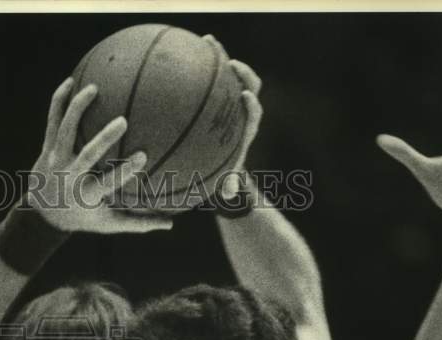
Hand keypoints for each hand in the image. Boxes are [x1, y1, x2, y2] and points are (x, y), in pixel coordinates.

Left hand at [27, 78, 172, 233]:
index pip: (107, 183)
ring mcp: (55, 158)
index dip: (123, 171)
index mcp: (86, 194)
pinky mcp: (47, 146)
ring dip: (77, 108)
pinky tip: (71, 80)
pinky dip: (59, 100)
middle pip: (85, 156)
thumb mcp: (108, 223)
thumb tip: (171, 225)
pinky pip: (52, 119)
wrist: (42, 211)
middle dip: (103, 139)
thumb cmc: (83, 215)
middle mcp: (69, 176)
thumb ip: (138, 223)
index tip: (143, 156)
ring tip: (94, 87)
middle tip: (123, 122)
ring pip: (65, 130)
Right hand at [202, 35, 263, 199]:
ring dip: (221, 57)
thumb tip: (228, 194)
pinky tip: (186, 50)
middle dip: (243, 73)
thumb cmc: (223, 172)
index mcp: (246, 128)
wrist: (223, 161)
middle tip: (231, 64)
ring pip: (230, 75)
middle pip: (250, 85)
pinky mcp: (218, 94)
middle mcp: (241, 110)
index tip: (244, 96)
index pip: (254, 113)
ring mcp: (230, 99)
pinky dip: (203, 62)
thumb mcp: (223, 180)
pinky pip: (211, 75)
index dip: (252, 104)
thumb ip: (227, 186)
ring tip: (208, 42)